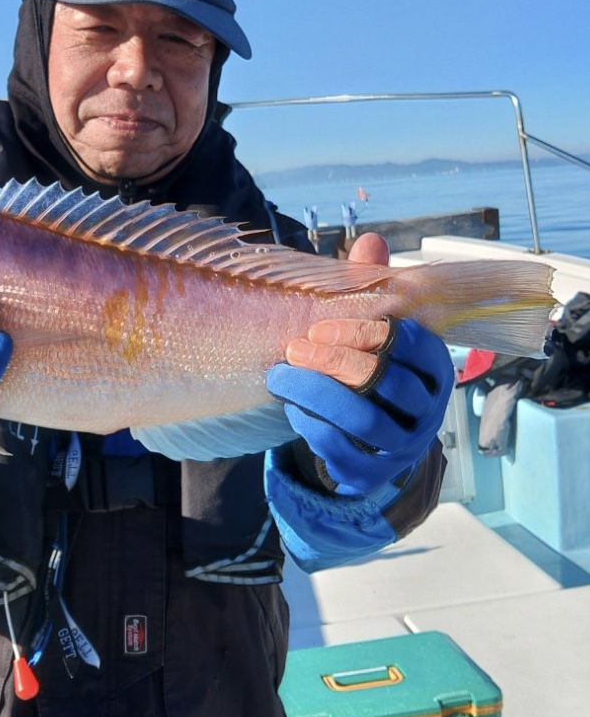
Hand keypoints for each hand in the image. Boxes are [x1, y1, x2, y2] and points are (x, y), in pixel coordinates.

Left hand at [266, 234, 453, 494]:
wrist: (369, 443)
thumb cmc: (369, 372)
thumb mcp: (371, 331)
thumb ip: (371, 289)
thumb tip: (369, 241)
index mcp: (435, 367)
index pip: (410, 344)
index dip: (365, 331)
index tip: (321, 324)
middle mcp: (428, 410)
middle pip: (385, 382)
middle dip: (334, 361)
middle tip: (294, 347)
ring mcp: (404, 447)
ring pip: (363, 420)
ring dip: (316, 394)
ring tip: (280, 376)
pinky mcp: (374, 475)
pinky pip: (343, 453)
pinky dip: (312, 428)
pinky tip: (293, 408)